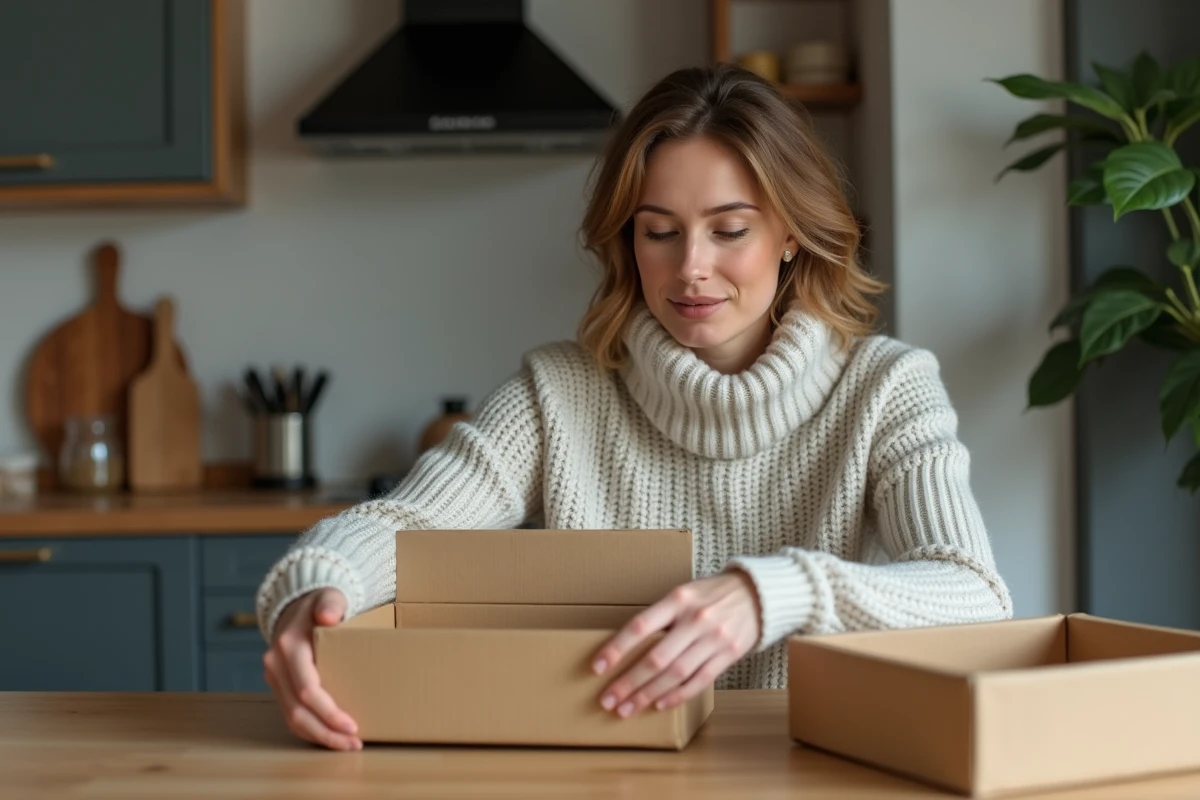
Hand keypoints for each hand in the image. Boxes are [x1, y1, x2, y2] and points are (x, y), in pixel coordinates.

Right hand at [262, 588, 361, 749]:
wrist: (298, 605)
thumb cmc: (321, 602)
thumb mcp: (329, 596)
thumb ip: (331, 603)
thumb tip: (327, 615)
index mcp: (288, 646)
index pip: (307, 689)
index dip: (328, 712)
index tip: (352, 725)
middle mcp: (275, 664)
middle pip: (298, 711)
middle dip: (326, 732)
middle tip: (354, 742)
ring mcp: (274, 677)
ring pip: (292, 718)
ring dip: (319, 736)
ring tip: (347, 744)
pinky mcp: (278, 685)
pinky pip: (291, 714)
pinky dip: (310, 730)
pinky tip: (330, 736)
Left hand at [591, 571, 761, 717]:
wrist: (758, 595)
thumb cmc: (711, 594)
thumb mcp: (683, 593)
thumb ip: (661, 617)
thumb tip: (627, 646)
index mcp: (678, 599)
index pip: (640, 626)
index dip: (616, 648)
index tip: (597, 667)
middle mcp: (695, 619)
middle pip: (656, 658)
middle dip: (628, 682)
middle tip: (607, 700)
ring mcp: (714, 638)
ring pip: (675, 674)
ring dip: (648, 695)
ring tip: (627, 709)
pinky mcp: (729, 654)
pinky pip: (700, 681)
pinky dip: (678, 696)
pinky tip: (659, 705)